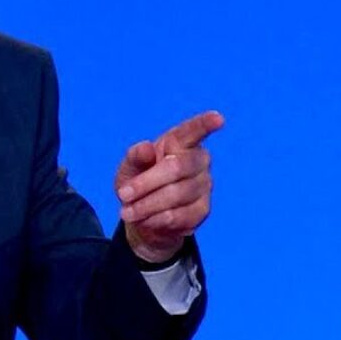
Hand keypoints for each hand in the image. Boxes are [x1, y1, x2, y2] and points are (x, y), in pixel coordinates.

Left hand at [114, 111, 224, 264]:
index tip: (218, 118)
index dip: (206, 124)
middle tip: (122, 195)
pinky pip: (181, 215)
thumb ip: (134, 157)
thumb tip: (146, 148)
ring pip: (177, 194)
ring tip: (127, 212)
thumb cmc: (138, 182)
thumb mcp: (128, 168)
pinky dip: (158, 219)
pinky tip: (145, 220)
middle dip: (146, 183)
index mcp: (179, 142)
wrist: (143, 217)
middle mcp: (198, 161)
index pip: (194, 130)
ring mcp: (204, 185)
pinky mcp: (203, 209)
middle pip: (177, 168)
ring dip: (147, 205)